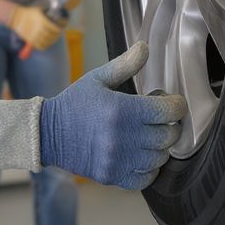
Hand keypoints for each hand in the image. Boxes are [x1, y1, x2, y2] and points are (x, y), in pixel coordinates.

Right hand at [8, 5, 62, 51]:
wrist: (16, 17)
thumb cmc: (29, 13)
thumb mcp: (39, 10)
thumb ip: (48, 15)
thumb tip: (57, 18)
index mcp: (43, 21)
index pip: (55, 29)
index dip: (59, 30)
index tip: (59, 29)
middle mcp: (40, 29)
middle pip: (52, 36)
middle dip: (55, 35)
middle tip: (56, 34)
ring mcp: (35, 35)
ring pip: (47, 42)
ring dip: (51, 41)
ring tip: (51, 39)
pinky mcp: (30, 40)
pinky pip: (40, 46)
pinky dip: (44, 46)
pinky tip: (45, 43)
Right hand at [39, 42, 184, 189]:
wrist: (47, 133)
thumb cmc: (74, 104)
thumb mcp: (97, 79)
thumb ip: (125, 65)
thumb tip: (145, 47)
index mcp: (122, 109)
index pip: (169, 111)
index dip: (177, 105)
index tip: (171, 102)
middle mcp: (124, 137)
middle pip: (169, 136)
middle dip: (170, 124)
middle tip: (159, 118)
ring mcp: (118, 159)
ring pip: (160, 158)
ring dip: (160, 146)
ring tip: (147, 135)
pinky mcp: (113, 175)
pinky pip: (146, 177)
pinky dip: (149, 168)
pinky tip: (140, 154)